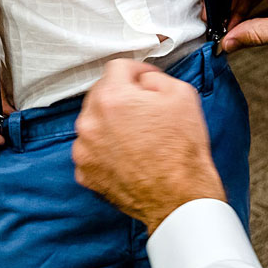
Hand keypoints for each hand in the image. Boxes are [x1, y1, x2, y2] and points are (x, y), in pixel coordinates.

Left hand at [72, 57, 224, 231]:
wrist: (179, 199)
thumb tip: (142, 80)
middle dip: (122, 99)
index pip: (117, 68)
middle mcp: (90, 122)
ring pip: (94, 124)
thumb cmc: (182, 152)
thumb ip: (155, 77)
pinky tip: (128, 157)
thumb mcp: (182, 95)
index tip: (146, 82)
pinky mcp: (85, 174)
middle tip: (145, 113)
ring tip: (137, 139)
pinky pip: (92, 151)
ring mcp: (84, 151)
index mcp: (111, 98)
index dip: (138, 72)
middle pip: (101, 95)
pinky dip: (105, 151)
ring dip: (111, 125)